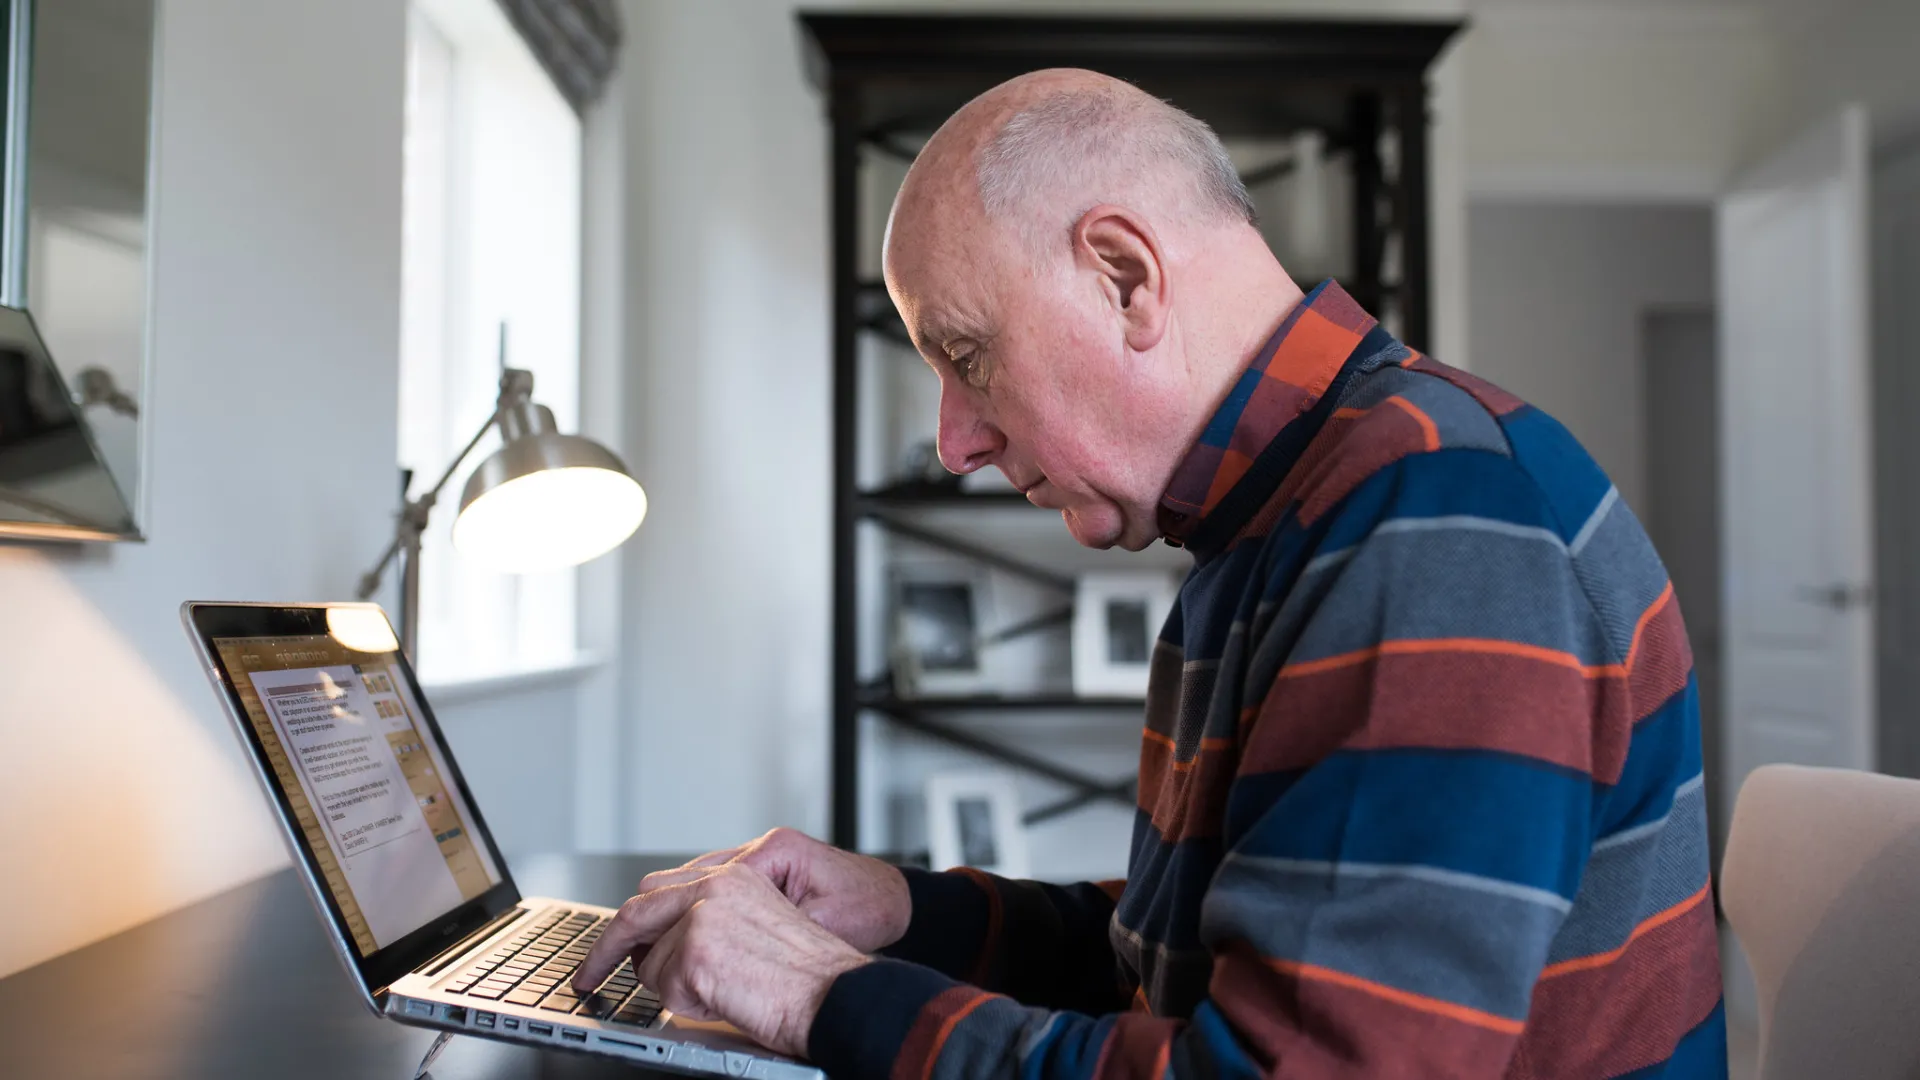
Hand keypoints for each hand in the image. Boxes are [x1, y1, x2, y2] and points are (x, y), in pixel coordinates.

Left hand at [571, 862, 868, 1057]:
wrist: (837, 993)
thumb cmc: (810, 972)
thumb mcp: (757, 925)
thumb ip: (710, 919)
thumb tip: (659, 946)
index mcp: (732, 876)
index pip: (657, 890)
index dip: (628, 923)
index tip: (608, 946)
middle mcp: (714, 887)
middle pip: (635, 914)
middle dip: (605, 951)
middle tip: (588, 977)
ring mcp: (702, 916)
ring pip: (650, 965)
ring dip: (677, 989)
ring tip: (726, 991)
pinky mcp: (696, 952)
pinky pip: (666, 992)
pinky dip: (693, 1006)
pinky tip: (729, 999)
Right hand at [636, 828, 911, 953]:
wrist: (898, 901)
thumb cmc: (869, 909)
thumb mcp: (823, 925)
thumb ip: (770, 930)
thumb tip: (718, 951)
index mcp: (770, 854)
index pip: (692, 885)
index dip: (654, 926)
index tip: (625, 953)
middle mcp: (756, 850)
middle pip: (674, 881)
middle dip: (641, 921)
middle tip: (612, 960)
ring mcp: (755, 860)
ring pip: (684, 885)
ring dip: (662, 920)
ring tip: (639, 959)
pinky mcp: (759, 874)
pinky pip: (706, 892)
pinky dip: (686, 917)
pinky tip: (676, 946)